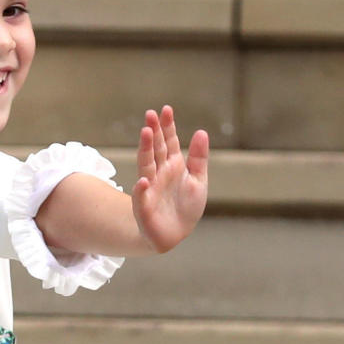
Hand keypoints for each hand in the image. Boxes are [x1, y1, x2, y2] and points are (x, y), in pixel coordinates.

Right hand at [132, 106, 208, 252]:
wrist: (175, 233)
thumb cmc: (186, 206)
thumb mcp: (198, 179)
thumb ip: (199, 157)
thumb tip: (201, 132)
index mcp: (174, 165)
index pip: (169, 141)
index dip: (167, 126)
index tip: (166, 109)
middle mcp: (160, 173)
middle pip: (156, 149)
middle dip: (153, 132)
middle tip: (150, 114)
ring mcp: (150, 188)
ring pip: (146, 165)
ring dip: (145, 149)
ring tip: (145, 133)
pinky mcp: (144, 206)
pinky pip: (141, 197)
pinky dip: (141, 189)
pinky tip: (144, 180)